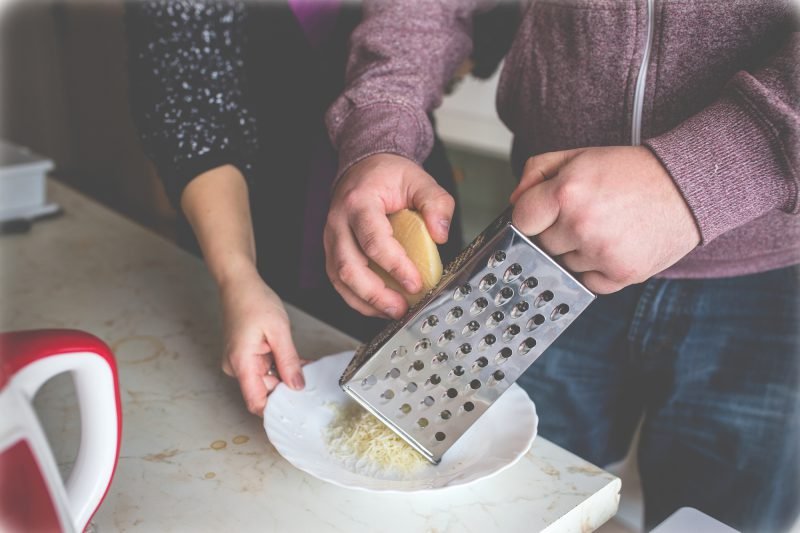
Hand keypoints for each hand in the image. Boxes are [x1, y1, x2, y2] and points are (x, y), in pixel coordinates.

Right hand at [218, 267, 306, 415]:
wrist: (239, 283)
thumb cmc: (253, 301)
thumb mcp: (278, 331)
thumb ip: (289, 361)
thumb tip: (297, 385)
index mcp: (241, 363)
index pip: (256, 402)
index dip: (276, 410)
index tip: (297, 410)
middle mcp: (236, 366)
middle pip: (263, 391)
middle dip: (287, 388)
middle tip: (310, 383)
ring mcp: (240, 361)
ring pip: (266, 380)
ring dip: (285, 376)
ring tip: (305, 368)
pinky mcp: (245, 356)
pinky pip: (264, 368)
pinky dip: (280, 367)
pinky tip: (296, 362)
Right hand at [325, 153, 454, 318]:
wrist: (363, 169)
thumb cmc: (388, 176)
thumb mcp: (419, 180)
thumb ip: (436, 204)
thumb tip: (440, 234)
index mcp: (359, 202)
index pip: (373, 240)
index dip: (395, 266)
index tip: (416, 282)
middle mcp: (338, 223)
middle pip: (349, 267)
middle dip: (376, 294)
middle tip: (403, 307)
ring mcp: (332, 239)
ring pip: (340, 279)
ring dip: (366, 302)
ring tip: (394, 311)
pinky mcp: (333, 252)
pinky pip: (340, 282)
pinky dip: (358, 299)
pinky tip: (379, 307)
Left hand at [510, 146, 699, 293]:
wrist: (686, 187)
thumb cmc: (630, 171)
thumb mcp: (579, 156)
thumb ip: (537, 172)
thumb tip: (513, 202)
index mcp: (567, 192)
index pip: (521, 220)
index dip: (532, 216)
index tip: (544, 212)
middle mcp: (582, 224)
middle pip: (541, 244)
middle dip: (556, 232)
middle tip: (584, 215)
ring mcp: (602, 252)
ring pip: (563, 265)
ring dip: (576, 252)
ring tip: (604, 228)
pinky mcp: (622, 274)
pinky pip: (587, 282)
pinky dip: (596, 270)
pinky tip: (613, 246)